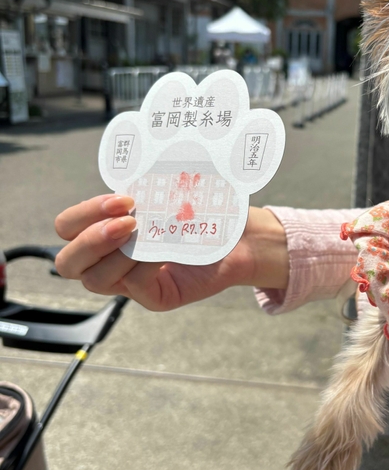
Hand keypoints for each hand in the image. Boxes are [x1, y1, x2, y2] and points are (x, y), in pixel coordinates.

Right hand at [54, 195, 288, 311]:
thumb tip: (127, 172)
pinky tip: (165, 250)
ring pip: (95, 279)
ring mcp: (131, 282)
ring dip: (115, 253)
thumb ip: (139, 187)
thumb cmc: (201, 207)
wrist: (241, 234)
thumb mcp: (165, 190)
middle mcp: (111, 259)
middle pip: (68, 262)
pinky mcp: (156, 297)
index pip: (67, 228)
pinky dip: (146, 266)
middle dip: (89, 239)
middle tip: (126, 221)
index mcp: (105, 229)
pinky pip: (135, 287)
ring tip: (144, 231)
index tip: (123, 198)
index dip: (84, 213)